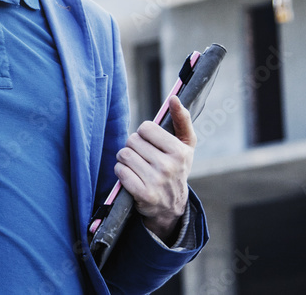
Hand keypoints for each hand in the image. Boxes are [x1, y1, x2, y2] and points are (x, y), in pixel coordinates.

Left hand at [114, 95, 195, 243]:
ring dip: (125, 159)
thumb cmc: (176, 167)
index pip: (145, 128)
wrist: (172, 206)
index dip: (144, 134)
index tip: (151, 144)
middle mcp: (169, 167)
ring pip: (124, 155)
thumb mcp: (186, 145)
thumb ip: (182, 119)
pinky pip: (120, 171)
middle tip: (142, 157)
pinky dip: (121, 171)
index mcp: (180, 151)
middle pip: (132, 141)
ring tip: (135, 165)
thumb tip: (174, 98)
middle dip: (133, 147)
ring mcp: (156, 181)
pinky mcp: (143, 194)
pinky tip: (130, 176)